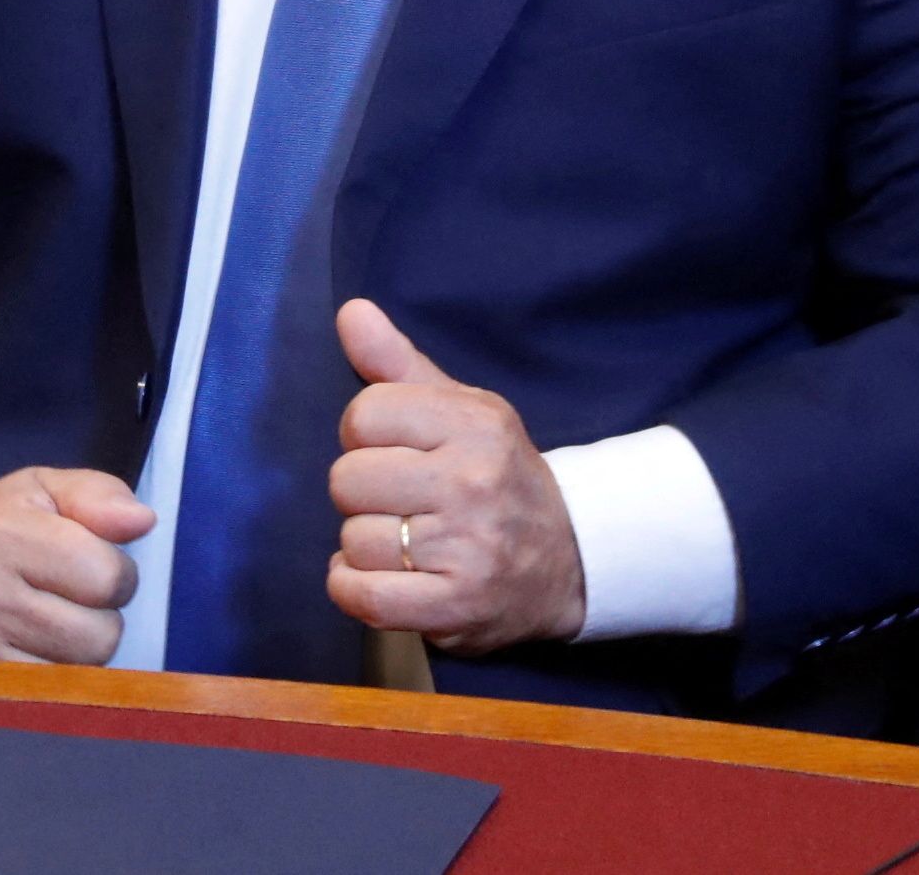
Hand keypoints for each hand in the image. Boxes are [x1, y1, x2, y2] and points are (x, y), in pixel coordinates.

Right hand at [0, 467, 152, 662]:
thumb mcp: (40, 491)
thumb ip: (98, 495)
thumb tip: (142, 521)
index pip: (109, 577)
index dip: (114, 570)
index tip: (88, 563)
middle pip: (102, 635)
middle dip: (99, 615)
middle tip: (65, 596)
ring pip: (82, 673)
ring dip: (79, 651)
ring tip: (46, 621)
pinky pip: (53, 699)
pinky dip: (55, 677)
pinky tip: (31, 649)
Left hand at [324, 298, 585, 653]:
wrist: (570, 559)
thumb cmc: (496, 474)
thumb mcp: (462, 409)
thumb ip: (397, 363)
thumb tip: (350, 311)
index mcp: (475, 422)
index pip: (364, 415)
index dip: (364, 435)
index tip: (393, 449)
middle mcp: (473, 481)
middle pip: (348, 480)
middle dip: (363, 492)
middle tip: (401, 500)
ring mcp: (466, 548)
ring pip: (353, 540)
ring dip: (367, 545)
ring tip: (406, 542)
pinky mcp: (455, 607)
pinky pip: (361, 596)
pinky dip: (354, 587)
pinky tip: (384, 576)